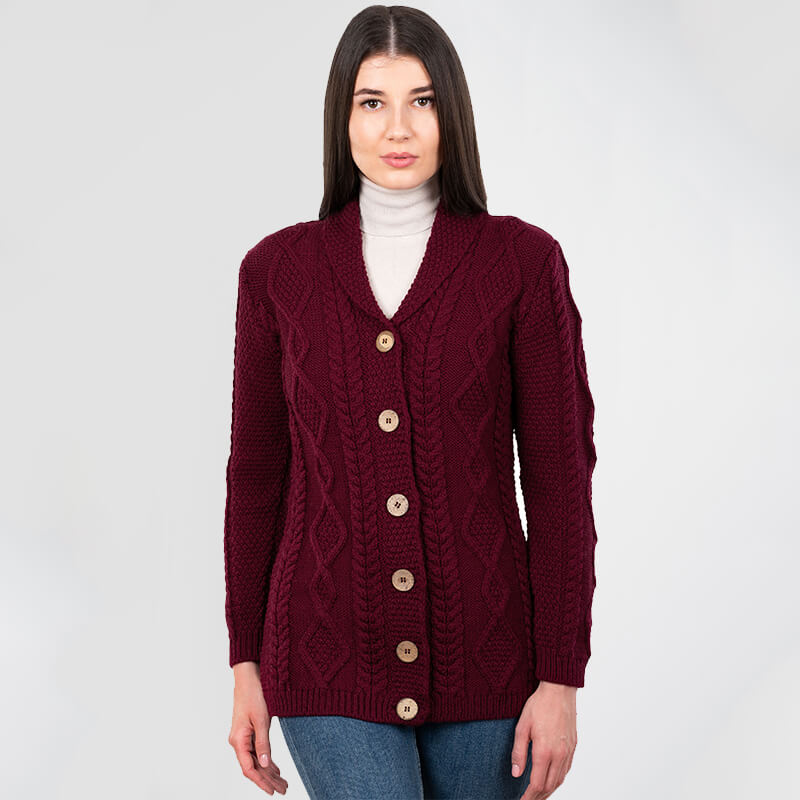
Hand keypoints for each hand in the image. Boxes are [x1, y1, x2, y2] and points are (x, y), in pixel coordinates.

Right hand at [228, 661, 287, 794]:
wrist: (249, 676)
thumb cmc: (254, 694)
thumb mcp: (261, 719)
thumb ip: (263, 743)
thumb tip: (266, 765)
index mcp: (238, 740)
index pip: (249, 768)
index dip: (261, 782)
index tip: (273, 792)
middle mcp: (239, 741)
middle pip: (254, 767)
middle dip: (268, 780)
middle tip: (284, 789)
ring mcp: (243, 737)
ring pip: (256, 760)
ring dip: (269, 772)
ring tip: (283, 782)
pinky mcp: (249, 731)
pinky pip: (257, 751)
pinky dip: (267, 760)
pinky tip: (275, 768)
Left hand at [511, 681, 577, 798]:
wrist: (559, 690)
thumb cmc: (539, 705)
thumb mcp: (522, 726)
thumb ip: (518, 752)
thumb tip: (516, 773)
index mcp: (544, 751)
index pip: (537, 784)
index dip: (529, 797)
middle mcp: (559, 755)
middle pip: (549, 786)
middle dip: (538, 797)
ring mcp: (568, 751)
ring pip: (559, 780)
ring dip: (549, 791)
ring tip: (538, 795)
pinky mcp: (573, 746)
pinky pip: (566, 770)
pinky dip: (558, 780)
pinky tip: (551, 780)